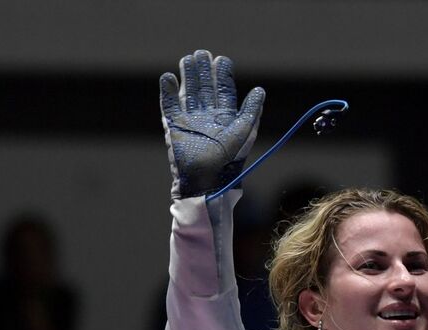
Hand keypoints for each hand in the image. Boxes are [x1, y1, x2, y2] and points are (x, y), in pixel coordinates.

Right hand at [160, 50, 264, 198]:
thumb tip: (260, 90)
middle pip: (204, 88)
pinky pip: (169, 105)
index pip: (223, 90)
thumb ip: (251, 111)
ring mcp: (190, 119)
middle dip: (203, 70)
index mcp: (225, 117)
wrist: (207, 178)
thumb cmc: (230, 159)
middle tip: (202, 53)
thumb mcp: (245, 132)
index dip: (223, 75)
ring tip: (188, 59)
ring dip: (188, 76)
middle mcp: (207, 116)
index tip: (222, 59)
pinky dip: (167, 91)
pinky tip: (168, 77)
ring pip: (188, 92)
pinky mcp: (174, 125)